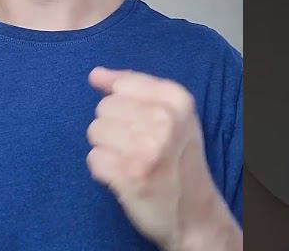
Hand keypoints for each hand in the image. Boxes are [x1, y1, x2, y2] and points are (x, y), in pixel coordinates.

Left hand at [85, 67, 240, 250]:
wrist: (195, 214)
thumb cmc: (179, 159)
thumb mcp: (174, 116)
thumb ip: (135, 88)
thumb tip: (95, 74)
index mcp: (178, 101)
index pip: (123, 84)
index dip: (123, 105)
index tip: (139, 124)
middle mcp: (164, 121)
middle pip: (104, 107)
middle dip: (114, 128)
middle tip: (138, 147)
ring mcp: (146, 149)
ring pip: (95, 131)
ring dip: (107, 149)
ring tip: (130, 161)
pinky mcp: (128, 175)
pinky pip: (93, 159)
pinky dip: (103, 170)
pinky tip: (123, 177)